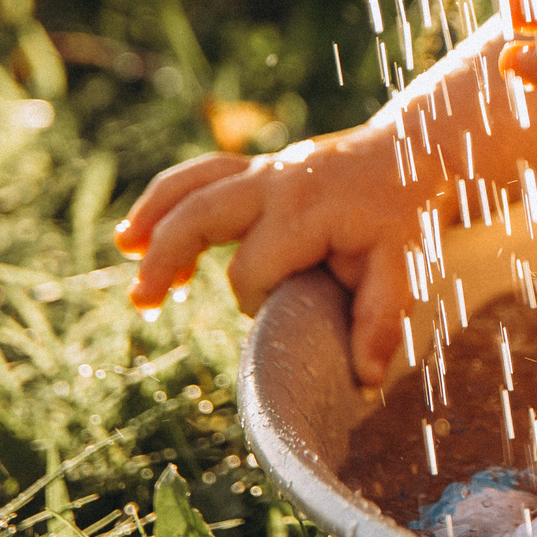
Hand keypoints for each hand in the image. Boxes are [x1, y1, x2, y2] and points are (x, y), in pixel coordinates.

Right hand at [115, 126, 417, 384]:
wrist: (412, 156)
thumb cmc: (404, 217)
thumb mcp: (404, 268)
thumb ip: (381, 320)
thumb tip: (365, 380)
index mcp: (308, 210)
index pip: (255, 265)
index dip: (256, 298)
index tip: (275, 312)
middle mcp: (277, 182)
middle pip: (202, 212)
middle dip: (167, 255)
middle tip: (144, 303)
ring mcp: (264, 171)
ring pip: (193, 184)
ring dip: (154, 216)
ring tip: (124, 250)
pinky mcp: (257, 169)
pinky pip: (200, 176)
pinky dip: (166, 200)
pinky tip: (139, 232)